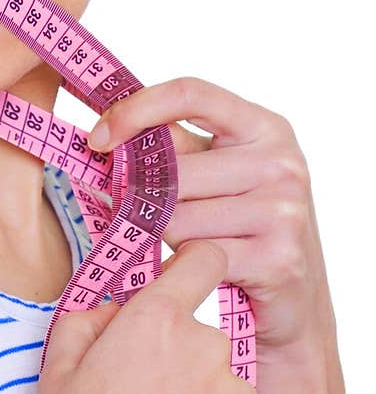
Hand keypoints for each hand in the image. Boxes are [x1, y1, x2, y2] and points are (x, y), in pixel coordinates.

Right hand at [31, 240, 278, 393]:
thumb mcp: (56, 369)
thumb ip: (90, 317)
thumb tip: (117, 309)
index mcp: (156, 321)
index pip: (204, 261)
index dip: (196, 265)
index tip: (187, 279)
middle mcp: (206, 347)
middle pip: (203, 336)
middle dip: (179, 359)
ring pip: (223, 386)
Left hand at [86, 76, 333, 358]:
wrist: (295, 300)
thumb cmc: (244, 226)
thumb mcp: (220, 172)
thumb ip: (173, 146)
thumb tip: (104, 133)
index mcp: (265, 127)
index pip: (189, 93)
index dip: (135, 110)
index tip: (98, 139)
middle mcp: (282, 162)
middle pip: (171, 170)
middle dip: (150, 199)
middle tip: (164, 218)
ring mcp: (283, 210)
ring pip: (175, 218)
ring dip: (166, 238)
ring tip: (196, 245)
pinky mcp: (277, 258)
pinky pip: (192, 255)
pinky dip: (182, 266)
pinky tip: (202, 269)